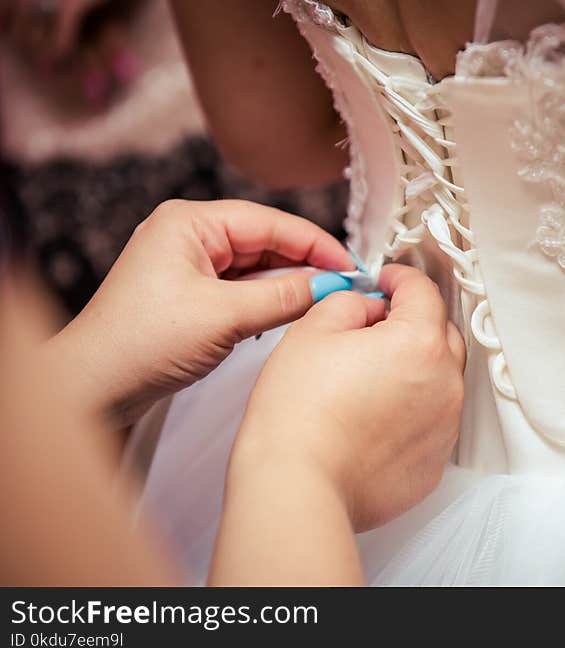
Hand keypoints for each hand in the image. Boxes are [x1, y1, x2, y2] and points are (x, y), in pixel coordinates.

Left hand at [45, 199, 354, 425]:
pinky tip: (288, 311)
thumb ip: (284, 296)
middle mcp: (188, 235)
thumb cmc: (140, 343)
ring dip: (287, 283)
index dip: (316, 244)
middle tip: (344, 286)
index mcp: (189, 222)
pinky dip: (267, 299)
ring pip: (255, 266)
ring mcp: (187, 264)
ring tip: (323, 300)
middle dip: (305, 263)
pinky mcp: (189, 293)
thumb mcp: (224, 317)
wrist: (92, 388)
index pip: (270, 222)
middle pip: (265, 241)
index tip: (351, 267)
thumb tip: (331, 285)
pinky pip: (241, 287)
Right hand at [230, 264, 466, 531]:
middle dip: (413, 321)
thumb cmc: (298, 413)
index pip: (424, 291)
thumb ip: (350, 302)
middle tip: (374, 325)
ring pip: (440, 378)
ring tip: (369, 376)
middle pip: (441, 332)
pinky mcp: (434, 462)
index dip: (400, 277)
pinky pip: (432, 420)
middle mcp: (445, 384)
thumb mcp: (313, 330)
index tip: (385, 280)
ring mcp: (444, 426)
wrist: (298, 486)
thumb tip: (369, 307)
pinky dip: (412, 409)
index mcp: (420, 342)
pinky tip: (374, 415)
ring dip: (415, 366)